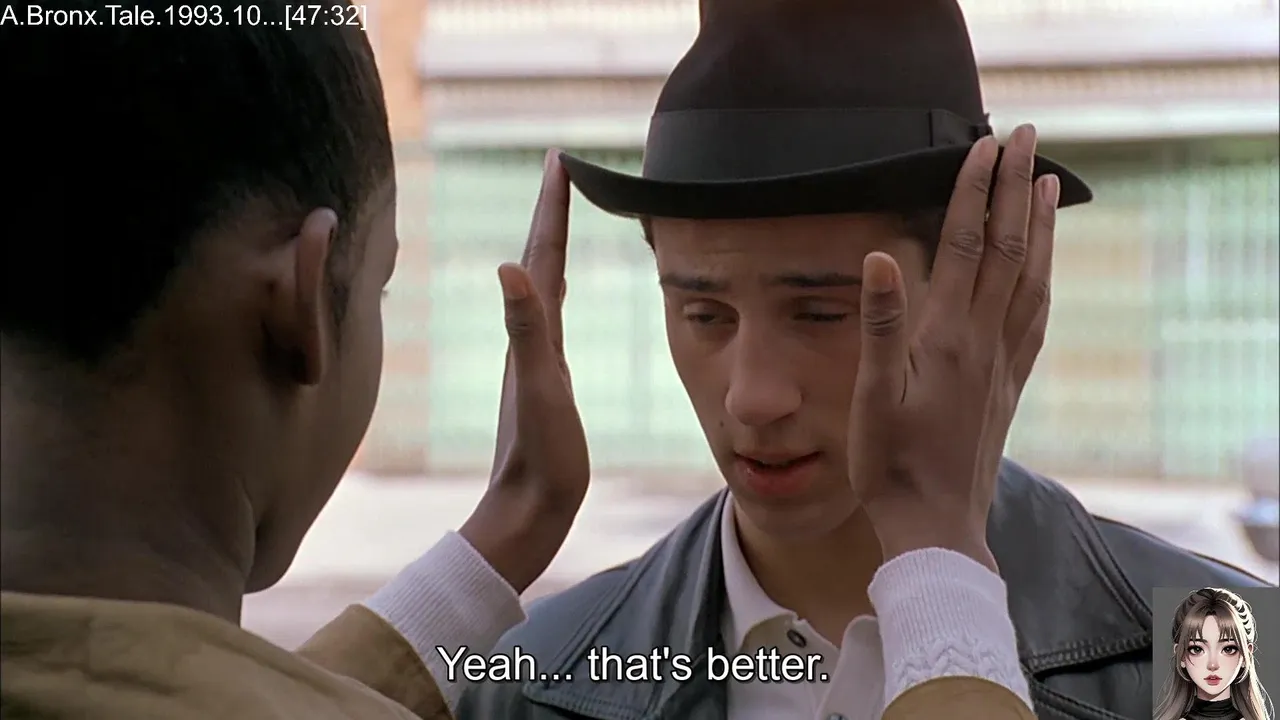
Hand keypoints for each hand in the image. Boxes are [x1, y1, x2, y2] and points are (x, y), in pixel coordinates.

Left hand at [459, 151, 589, 592]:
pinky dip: (556, 289)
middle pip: (540, 258)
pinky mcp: (546, 377)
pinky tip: (557, 294)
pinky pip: (551, 315)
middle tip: (560, 171)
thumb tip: (508, 265)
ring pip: (544, 284)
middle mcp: (529, 336)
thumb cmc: (540, 457)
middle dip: (550, 211)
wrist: (529, 509)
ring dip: (551, 244)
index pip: (543, 253)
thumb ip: (527, 331)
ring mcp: (536, 356)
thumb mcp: (541, 390)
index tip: (559, 160)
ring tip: (560, 217)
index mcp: (532, 332)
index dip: (552, 206)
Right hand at [845, 125, 1058, 570]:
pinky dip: (1044, 279)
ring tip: (1048, 186)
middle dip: (1016, 189)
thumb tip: (880, 256)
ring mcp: (1002, 364)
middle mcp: (984, 342)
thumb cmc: (890, 464)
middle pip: (1008, 250)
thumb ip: (880, 324)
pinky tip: (1045, 269)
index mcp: (947, 338)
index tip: (982, 146)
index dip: (973, 192)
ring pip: (1032, 279)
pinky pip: (1035, 319)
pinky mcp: (1008, 386)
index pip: (965, 246)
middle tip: (1025, 140)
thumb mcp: (871, 395)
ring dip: (1041, 227)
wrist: (935, 525)